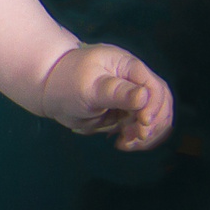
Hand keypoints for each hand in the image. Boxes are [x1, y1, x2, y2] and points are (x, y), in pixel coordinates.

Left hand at [40, 43, 173, 150]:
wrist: (49, 91)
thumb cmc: (65, 81)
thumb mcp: (89, 86)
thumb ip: (117, 92)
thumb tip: (145, 97)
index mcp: (127, 65)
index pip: (154, 86)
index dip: (154, 106)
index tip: (143, 123)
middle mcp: (133, 80)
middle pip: (160, 104)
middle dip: (152, 123)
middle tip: (135, 136)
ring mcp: (131, 97)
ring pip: (154, 119)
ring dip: (146, 134)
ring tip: (125, 142)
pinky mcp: (125, 113)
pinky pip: (141, 128)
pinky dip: (137, 139)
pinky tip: (121, 143)